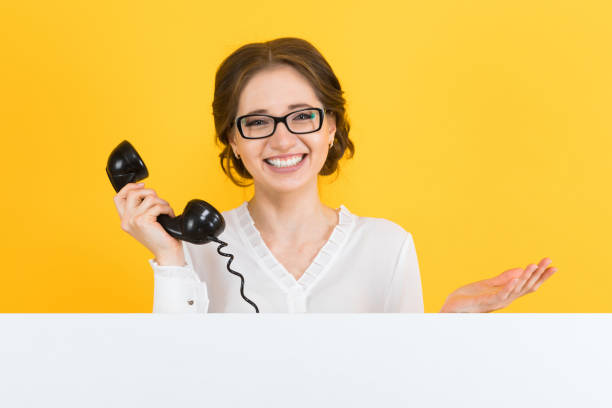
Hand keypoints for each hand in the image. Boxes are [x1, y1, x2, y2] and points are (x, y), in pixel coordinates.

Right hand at [113, 182, 182, 261]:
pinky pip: (158, 206)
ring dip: (162, 202)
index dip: (129, 187)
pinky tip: (169, 215)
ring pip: (149, 198)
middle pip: (133, 193)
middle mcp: (126, 220)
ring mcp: (133, 220)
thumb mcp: (145, 221)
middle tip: (159, 201)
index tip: (142, 185)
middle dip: (149, 192)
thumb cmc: (160, 237)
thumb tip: (144, 189)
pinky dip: (167, 209)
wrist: (166, 253)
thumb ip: (141, 209)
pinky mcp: (143, 221)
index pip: (118, 197)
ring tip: (166, 211)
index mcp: (125, 220)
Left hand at [439, 258, 556, 312]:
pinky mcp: (486, 301)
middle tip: (550, 262)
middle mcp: (505, 299)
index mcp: (507, 294)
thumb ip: (503, 278)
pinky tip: (516, 278)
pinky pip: (500, 294)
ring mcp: (497, 301)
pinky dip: (509, 286)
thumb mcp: (488, 285)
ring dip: (526, 277)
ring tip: (535, 265)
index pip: (528, 284)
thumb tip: (520, 270)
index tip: (552, 265)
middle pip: (526, 286)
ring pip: (516, 289)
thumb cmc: (469, 298)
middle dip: (539, 274)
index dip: (540, 276)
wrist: (452, 308)